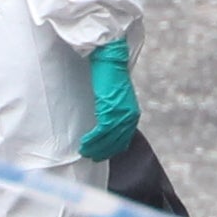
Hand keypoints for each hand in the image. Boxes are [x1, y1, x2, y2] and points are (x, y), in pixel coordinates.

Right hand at [78, 37, 138, 160]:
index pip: (124, 139)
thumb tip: (105, 121)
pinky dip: (92, 140)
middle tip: (90, 156)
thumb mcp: (116, 97)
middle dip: (103, 151)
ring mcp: (121, 114)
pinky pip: (101, 132)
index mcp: (132, 114)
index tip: (101, 154)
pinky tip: (84, 143)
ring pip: (108, 139)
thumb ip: (114, 110)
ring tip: (84, 151)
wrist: (111, 59)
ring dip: (95, 147)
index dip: (111, 148)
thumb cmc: (111, 75)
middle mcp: (129, 116)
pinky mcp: (111, 110)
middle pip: (116, 142)